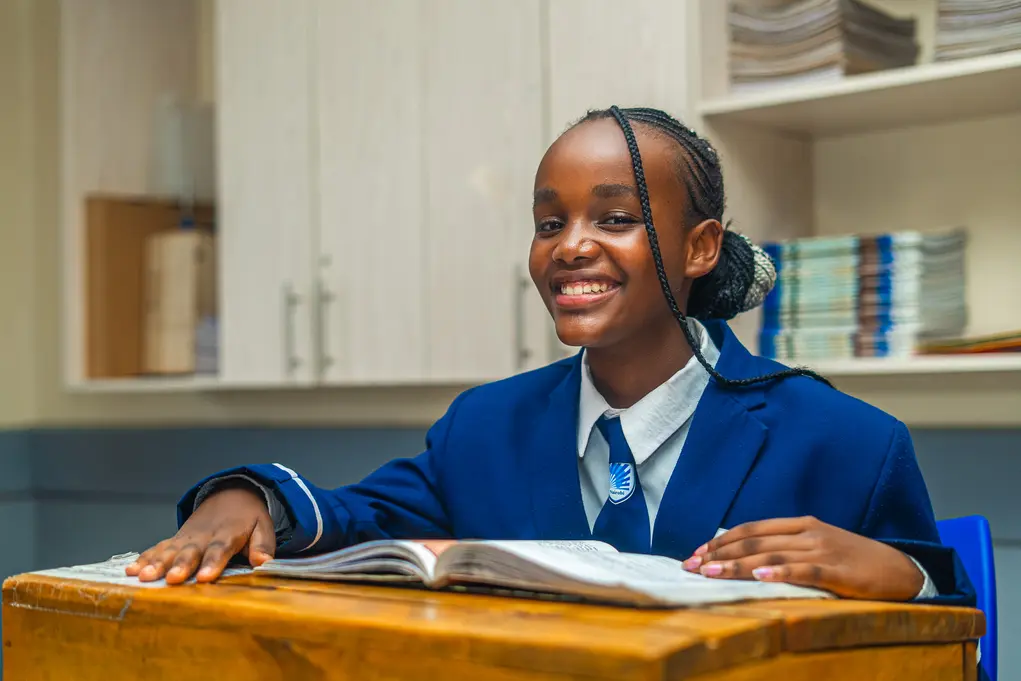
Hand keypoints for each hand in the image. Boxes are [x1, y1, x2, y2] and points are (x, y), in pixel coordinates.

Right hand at [124, 486, 275, 584]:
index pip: (220, 549)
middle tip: (172, 578)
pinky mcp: (176, 540)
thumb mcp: (263, 527)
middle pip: (191, 551)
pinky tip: (131, 570)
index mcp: (228, 534)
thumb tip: (263, 562)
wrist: (230, 495)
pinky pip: (159, 548)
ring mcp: (187, 538)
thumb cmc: (248, 517)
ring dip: (156, 563)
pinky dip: (145, 558)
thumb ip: (263, 544)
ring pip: (170, 550)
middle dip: (181, 565)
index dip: (213, 563)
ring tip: (143, 576)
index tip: (205, 578)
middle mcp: (204, 536)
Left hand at [682, 516, 923, 600]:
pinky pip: (804, 570)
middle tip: (692, 566)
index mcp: (800, 524)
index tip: (695, 553)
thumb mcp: (816, 545)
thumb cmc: (852, 560)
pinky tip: (760, 577)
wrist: (900, 569)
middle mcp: (807, 532)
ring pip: (772, 555)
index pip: (751, 528)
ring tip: (711, 573)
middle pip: (755, 541)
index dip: (721, 540)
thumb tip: (746, 556)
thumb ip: (785, 547)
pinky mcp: (838, 570)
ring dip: (737, 565)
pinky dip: (780, 573)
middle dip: (719, 554)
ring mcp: (822, 549)